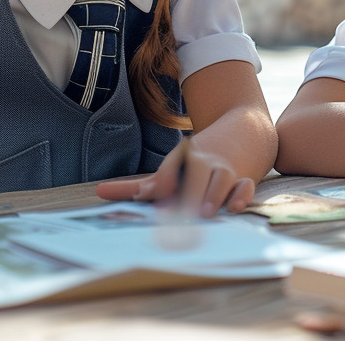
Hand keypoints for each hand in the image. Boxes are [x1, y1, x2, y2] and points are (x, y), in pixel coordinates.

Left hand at [95, 139, 255, 216]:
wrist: (244, 131)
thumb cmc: (198, 161)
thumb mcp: (169, 167)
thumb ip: (137, 185)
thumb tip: (99, 192)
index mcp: (182, 159)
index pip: (169, 169)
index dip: (161, 181)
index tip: (147, 194)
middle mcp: (203, 163)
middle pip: (196, 173)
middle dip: (189, 192)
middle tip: (183, 213)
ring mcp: (225, 170)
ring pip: (221, 178)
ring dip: (214, 194)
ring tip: (206, 212)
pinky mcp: (244, 179)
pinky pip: (246, 186)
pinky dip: (242, 195)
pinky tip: (235, 207)